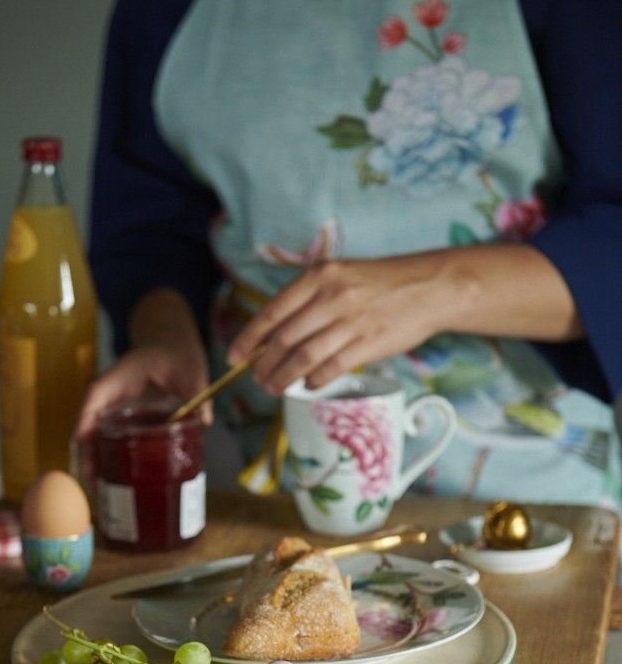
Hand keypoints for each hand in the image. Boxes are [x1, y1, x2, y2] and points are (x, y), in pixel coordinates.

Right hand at [74, 342, 208, 481]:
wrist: (171, 344)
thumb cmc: (176, 353)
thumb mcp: (190, 370)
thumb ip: (197, 393)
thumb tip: (204, 420)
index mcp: (120, 377)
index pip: (93, 399)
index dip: (85, 425)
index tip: (84, 451)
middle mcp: (110, 393)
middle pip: (87, 423)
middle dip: (87, 453)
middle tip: (94, 484)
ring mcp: (113, 405)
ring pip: (94, 434)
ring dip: (94, 458)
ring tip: (100, 488)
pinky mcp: (122, 416)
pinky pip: (108, 436)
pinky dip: (108, 455)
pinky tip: (115, 476)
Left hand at [228, 255, 454, 394]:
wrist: (429, 287)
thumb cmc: (381, 283)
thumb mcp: (340, 275)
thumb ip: (308, 299)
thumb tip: (274, 335)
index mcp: (319, 276)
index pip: (272, 312)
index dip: (249, 338)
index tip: (234, 356)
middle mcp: (332, 297)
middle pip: (284, 339)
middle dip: (263, 364)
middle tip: (255, 378)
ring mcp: (350, 321)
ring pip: (303, 357)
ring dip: (283, 377)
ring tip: (274, 387)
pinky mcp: (367, 343)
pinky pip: (330, 368)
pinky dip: (314, 380)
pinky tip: (308, 385)